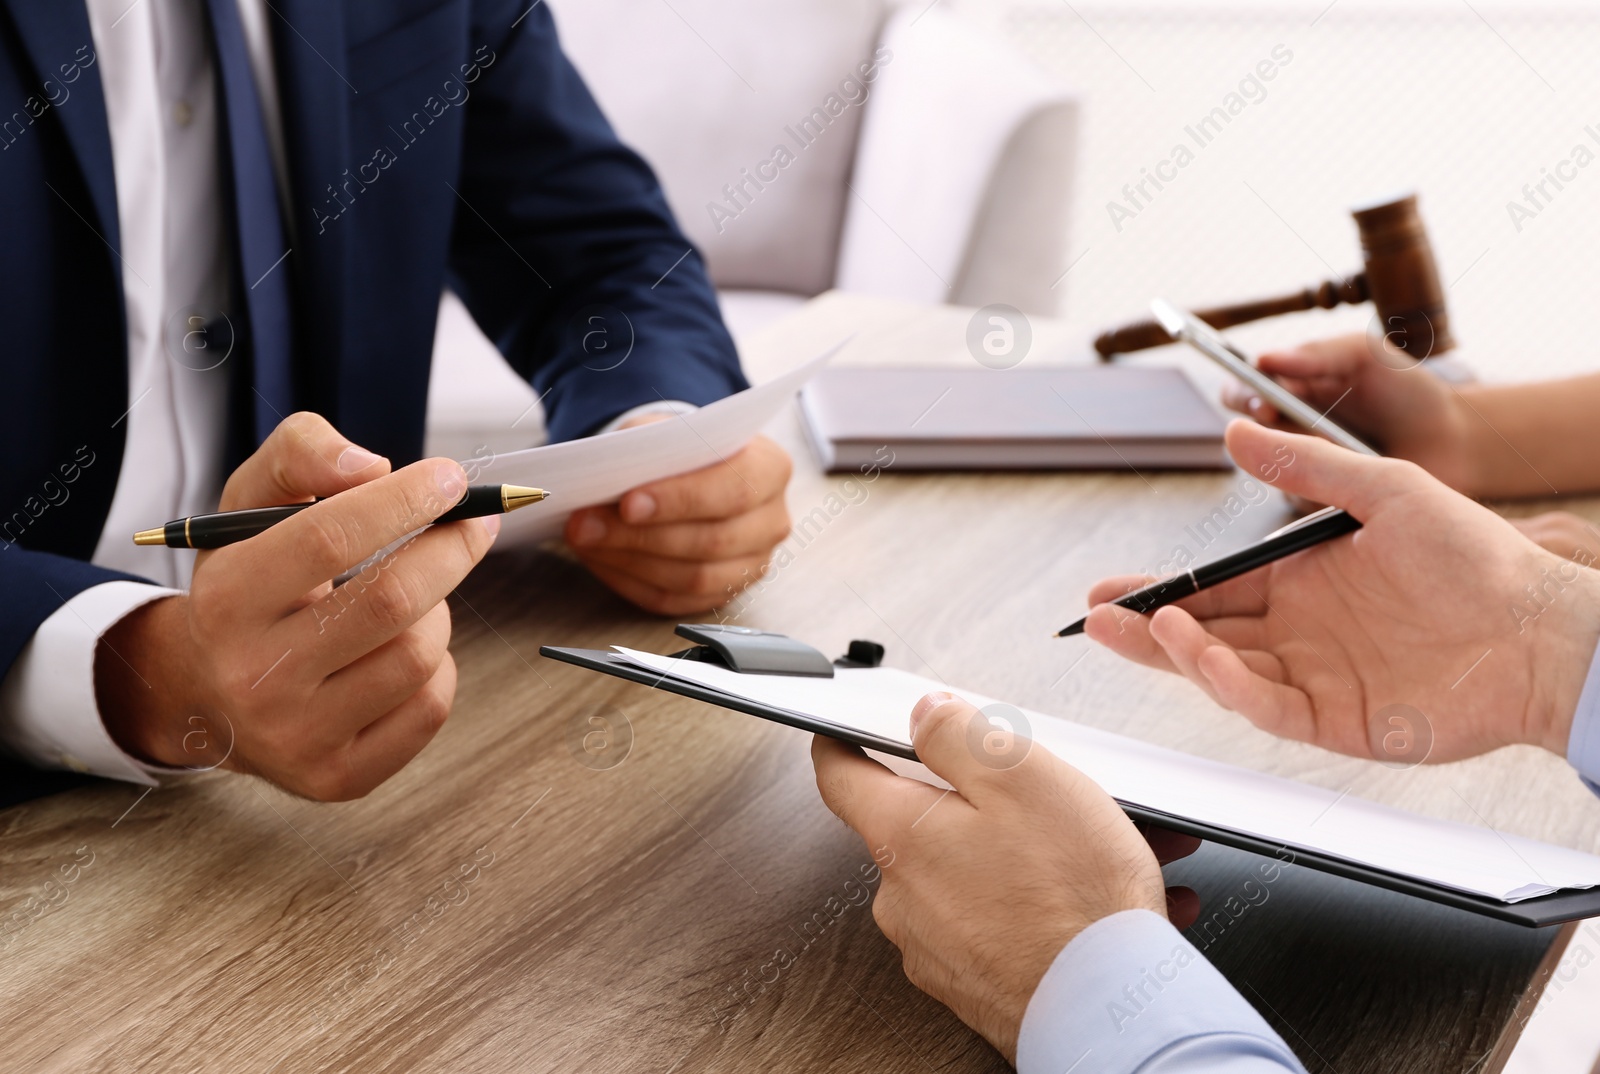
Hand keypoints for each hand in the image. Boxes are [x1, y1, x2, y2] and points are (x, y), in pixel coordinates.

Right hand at [96, 413, 498, 799]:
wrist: (210, 693)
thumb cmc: (248, 583)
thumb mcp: (250, 503)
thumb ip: (303, 454)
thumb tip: (372, 466)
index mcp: (227, 599)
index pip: (329, 538)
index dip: (404, 500)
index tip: (451, 478)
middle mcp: (254, 676)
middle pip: (391, 601)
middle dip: (449, 550)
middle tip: (473, 523)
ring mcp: (297, 736)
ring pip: (419, 654)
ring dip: (438, 609)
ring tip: (413, 597)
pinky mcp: (338, 777)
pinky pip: (430, 707)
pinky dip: (437, 665)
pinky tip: (406, 648)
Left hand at [565, 417, 791, 615]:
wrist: (686, 470)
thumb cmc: (678, 447)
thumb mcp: (665, 431)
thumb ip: (648, 450)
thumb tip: (607, 479)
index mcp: (770, 469)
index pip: (732, 490)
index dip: (679, 500)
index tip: (627, 503)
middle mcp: (771, 520)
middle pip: (712, 540)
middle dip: (641, 536)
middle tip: (586, 524)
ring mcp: (752, 563)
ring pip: (693, 578)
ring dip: (630, 561)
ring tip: (585, 539)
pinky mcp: (723, 593)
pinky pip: (675, 600)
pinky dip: (630, 582)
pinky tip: (601, 559)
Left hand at [811, 694, 1198, 1061]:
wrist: (1110, 1014)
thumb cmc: (1071, 899)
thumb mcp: (1020, 778)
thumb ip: (960, 735)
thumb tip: (924, 714)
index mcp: (902, 837)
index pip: (842, 777)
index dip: (845, 742)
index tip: (848, 730)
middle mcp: (905, 898)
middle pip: (923, 825)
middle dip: (982, 803)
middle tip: (1045, 795)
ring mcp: (936, 947)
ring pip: (975, 874)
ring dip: (1031, 857)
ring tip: (1105, 851)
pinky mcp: (975, 983)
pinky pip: (1003, 923)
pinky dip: (1045, 905)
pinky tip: (1103, 899)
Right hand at [1085, 420, 1599, 763]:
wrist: (1543, 628)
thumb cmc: (1478, 556)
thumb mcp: (1385, 488)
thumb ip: (1305, 468)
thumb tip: (1235, 432)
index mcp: (1303, 582)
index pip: (1214, 589)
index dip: (1160, 590)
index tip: (1113, 588)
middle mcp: (1300, 633)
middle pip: (1202, 634)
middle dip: (1145, 628)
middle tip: (1097, 617)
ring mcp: (1315, 679)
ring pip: (1222, 672)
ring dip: (1174, 653)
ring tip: (1138, 627)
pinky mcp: (1337, 721)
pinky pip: (1266, 707)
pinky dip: (1227, 685)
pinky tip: (1200, 656)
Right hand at [1224, 332, 1476, 493]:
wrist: (1450, 442)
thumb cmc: (1408, 391)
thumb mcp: (1366, 356)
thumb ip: (1318, 353)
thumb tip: (1265, 358)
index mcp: (1290, 387)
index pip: (1243, 388)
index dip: (1242, 393)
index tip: (1261, 400)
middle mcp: (1286, 427)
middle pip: (1242, 432)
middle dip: (1257, 432)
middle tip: (1283, 428)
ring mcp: (1300, 465)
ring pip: (1266, 470)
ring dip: (1293, 464)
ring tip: (1339, 455)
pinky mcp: (1318, 498)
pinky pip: (1296, 499)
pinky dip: (1314, 491)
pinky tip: (1347, 480)